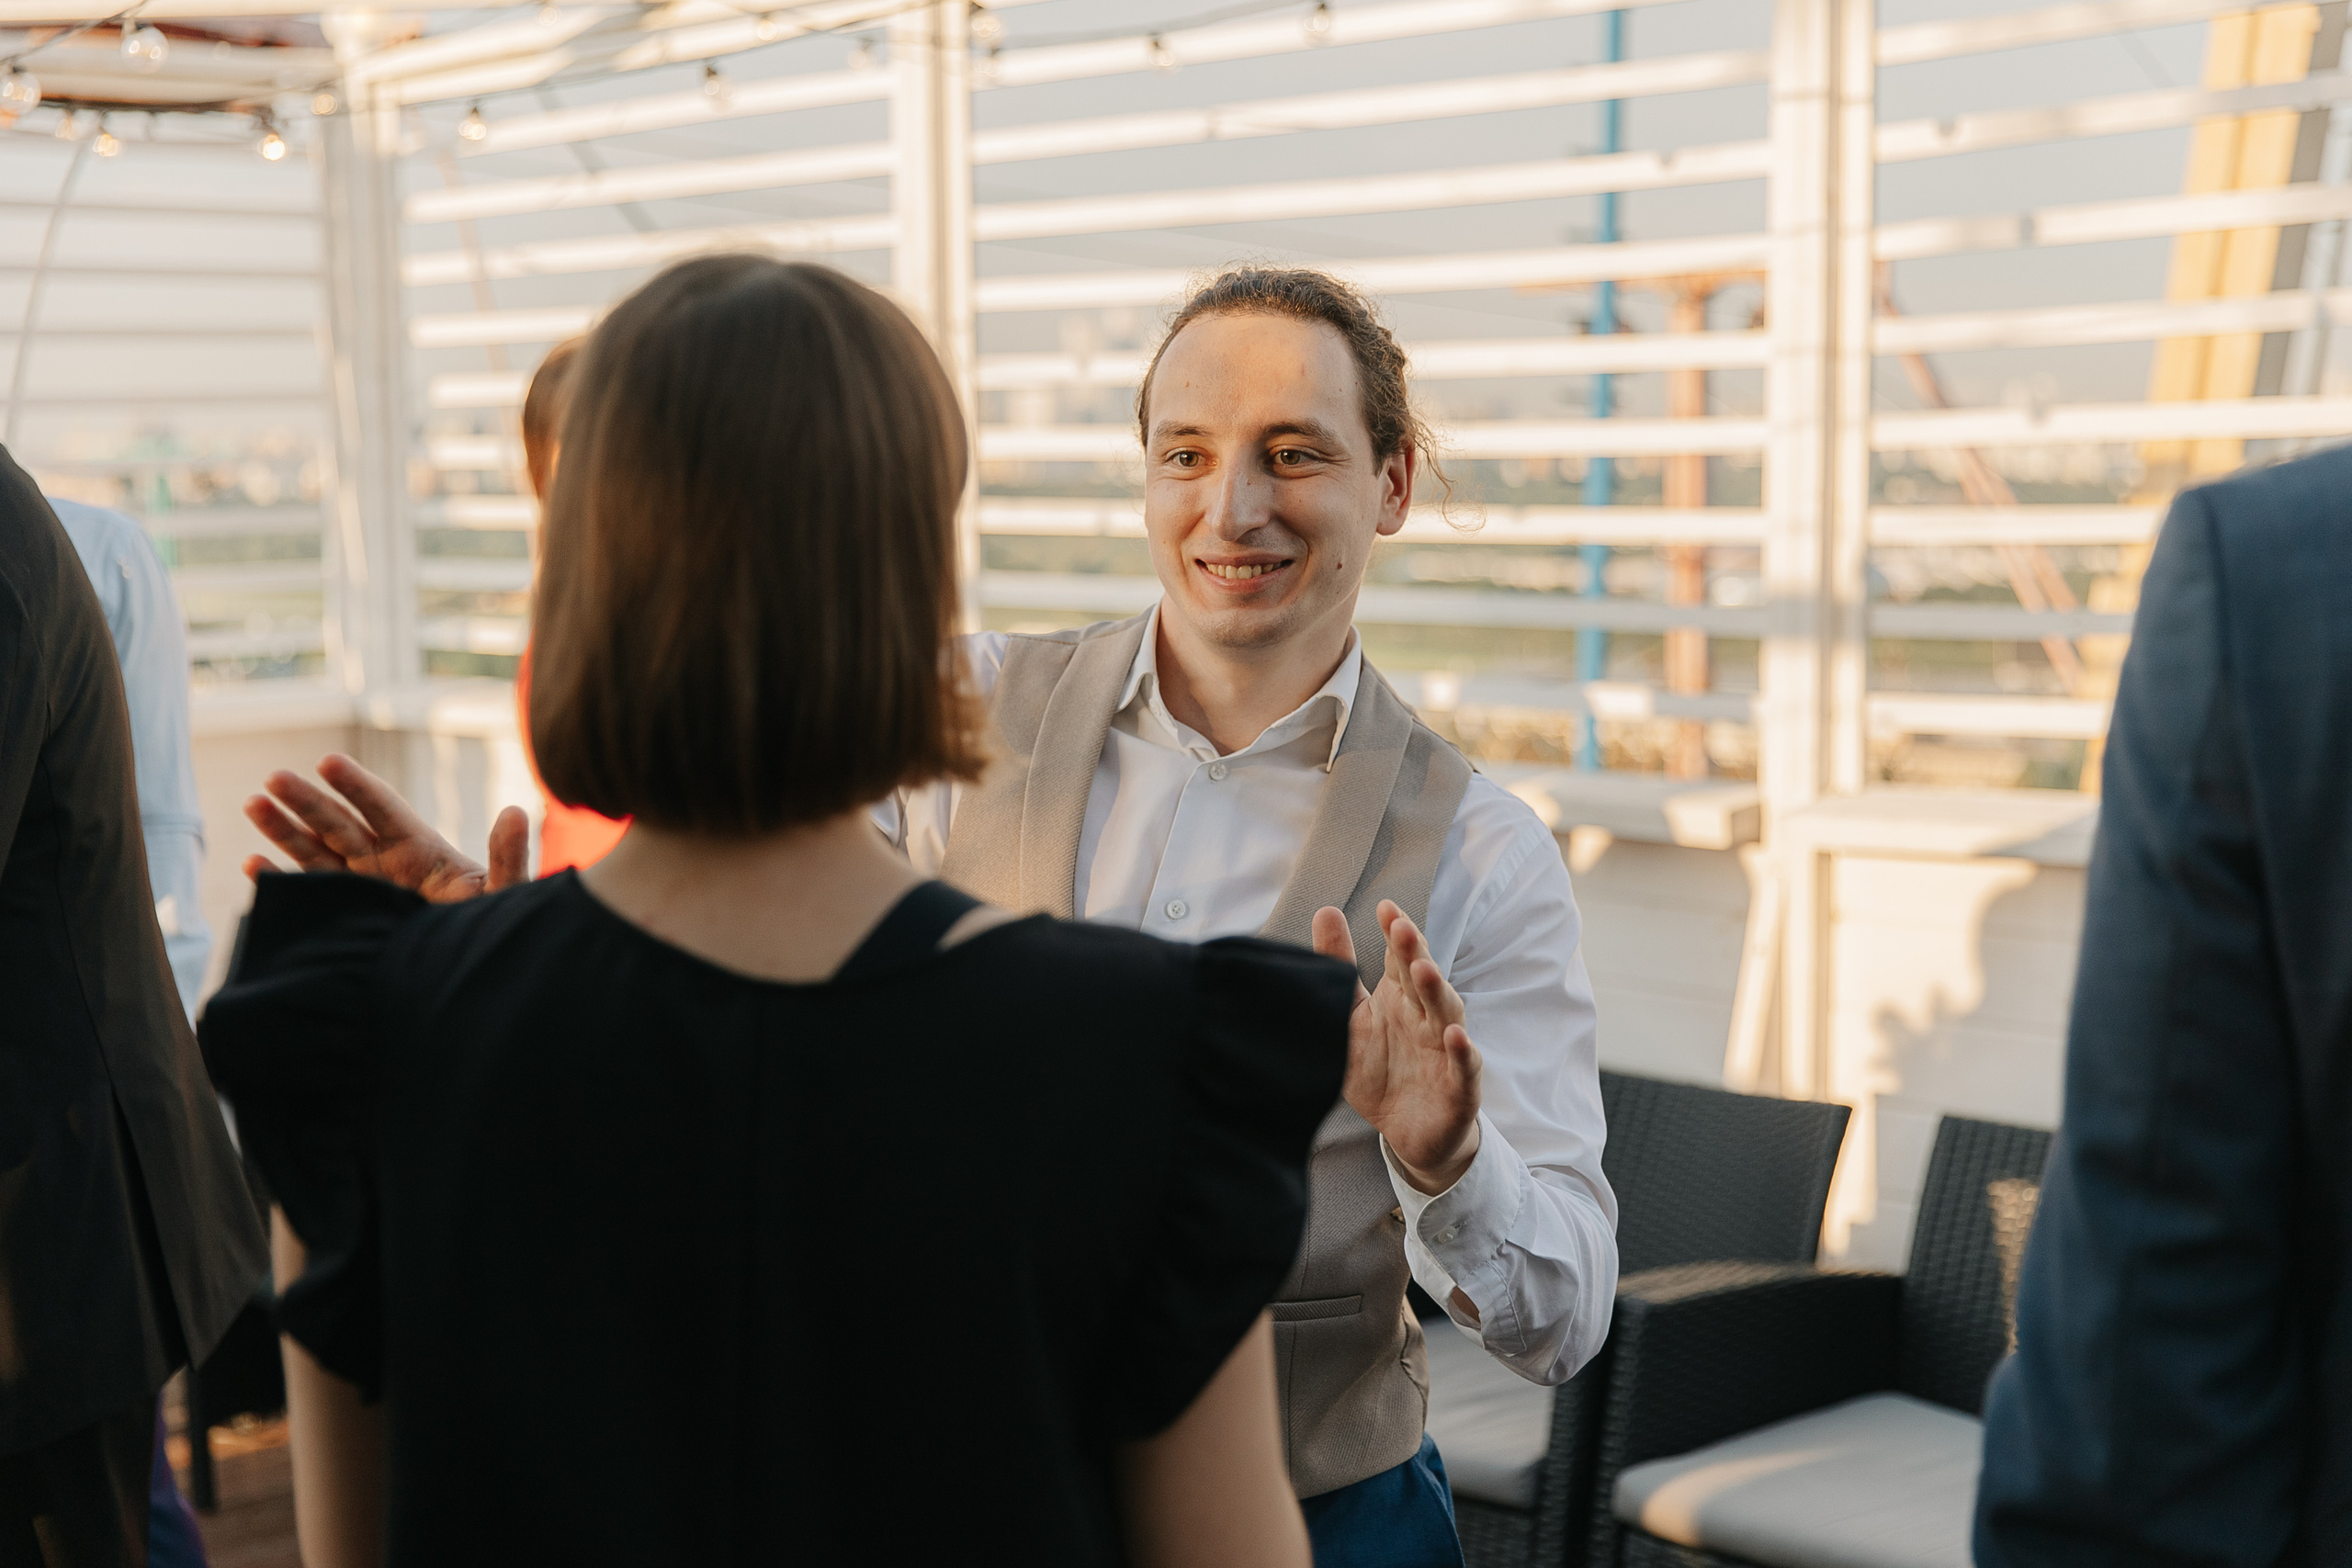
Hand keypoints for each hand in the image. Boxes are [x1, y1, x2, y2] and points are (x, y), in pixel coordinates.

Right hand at [244, 752, 528, 903]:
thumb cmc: (490, 929)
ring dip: (283, 830)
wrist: (472, 978)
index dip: (356, 786)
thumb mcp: (503, 893)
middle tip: (275, 777)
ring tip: (253, 803)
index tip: (328, 762)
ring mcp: (362, 888)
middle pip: (340, 824)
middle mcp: (384, 863)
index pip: (383, 809)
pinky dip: (280, 883)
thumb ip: (508, 856)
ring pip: (315, 852)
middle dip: (308, 801)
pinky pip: (307, 896)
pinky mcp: (346, 918)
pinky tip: (254, 866)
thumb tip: (517, 812)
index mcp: (420, 850)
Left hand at [1312, 900, 1482, 1194]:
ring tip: (1424, 970)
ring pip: (1447, 1013)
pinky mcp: (1460, 1086)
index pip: (1399, 959)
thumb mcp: (1352, 1018)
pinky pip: (1464, 1066)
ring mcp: (1446, 1049)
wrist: (1408, 1133)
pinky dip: (1462, 1051)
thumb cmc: (1381, 1069)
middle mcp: (1426, 1016)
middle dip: (1414, 952)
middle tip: (1401, 928)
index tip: (1385, 907)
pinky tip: (1455, 1035)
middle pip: (1422, 979)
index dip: (1396, 934)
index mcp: (1401, 997)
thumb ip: (1339, 968)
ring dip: (1437, 990)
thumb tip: (1325, 911)